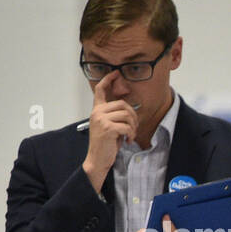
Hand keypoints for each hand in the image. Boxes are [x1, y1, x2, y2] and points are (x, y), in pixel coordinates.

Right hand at [82, 71, 139, 189]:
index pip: (100, 90)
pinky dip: (131, 134)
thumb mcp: (109, 127)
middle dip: (133, 116)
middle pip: (123, 104)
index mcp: (97, 110)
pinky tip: (127, 141)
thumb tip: (129, 110)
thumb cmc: (106, 144)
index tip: (116, 73)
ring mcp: (101, 119)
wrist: (97, 158)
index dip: (108, 80)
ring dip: (133, 127)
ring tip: (130, 136)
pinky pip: (127, 127)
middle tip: (133, 128)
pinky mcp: (108, 128)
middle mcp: (97, 112)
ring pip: (127, 115)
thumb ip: (114, 116)